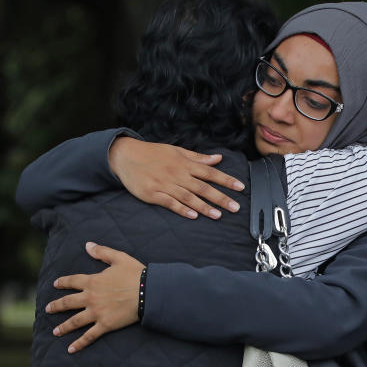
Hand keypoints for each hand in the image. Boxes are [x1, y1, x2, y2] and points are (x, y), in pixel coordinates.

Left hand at [46, 242, 144, 352]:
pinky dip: (79, 343)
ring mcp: (96, 313)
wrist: (148, 292)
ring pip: (74, 321)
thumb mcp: (118, 258)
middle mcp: (90, 298)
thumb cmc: (135, 274)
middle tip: (47, 309)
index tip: (55, 284)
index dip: (63, 282)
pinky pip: (89, 336)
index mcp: (92, 282)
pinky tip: (70, 349)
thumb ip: (102, 252)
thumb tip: (87, 245)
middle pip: (68, 303)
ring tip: (54, 332)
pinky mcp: (105, 325)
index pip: (72, 281)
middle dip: (56, 306)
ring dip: (63, 327)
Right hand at [108, 136, 243, 219]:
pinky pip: (169, 203)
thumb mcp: (177, 151)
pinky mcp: (153, 193)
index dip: (226, 180)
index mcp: (185, 164)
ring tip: (218, 215)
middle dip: (220, 198)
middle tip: (235, 208)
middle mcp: (177, 174)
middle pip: (203, 187)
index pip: (210, 173)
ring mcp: (165, 184)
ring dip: (204, 207)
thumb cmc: (153, 153)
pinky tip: (192, 216)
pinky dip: (181, 209)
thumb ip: (198, 157)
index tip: (240, 187)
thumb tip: (218, 159)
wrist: (126, 156)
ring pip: (188, 197)